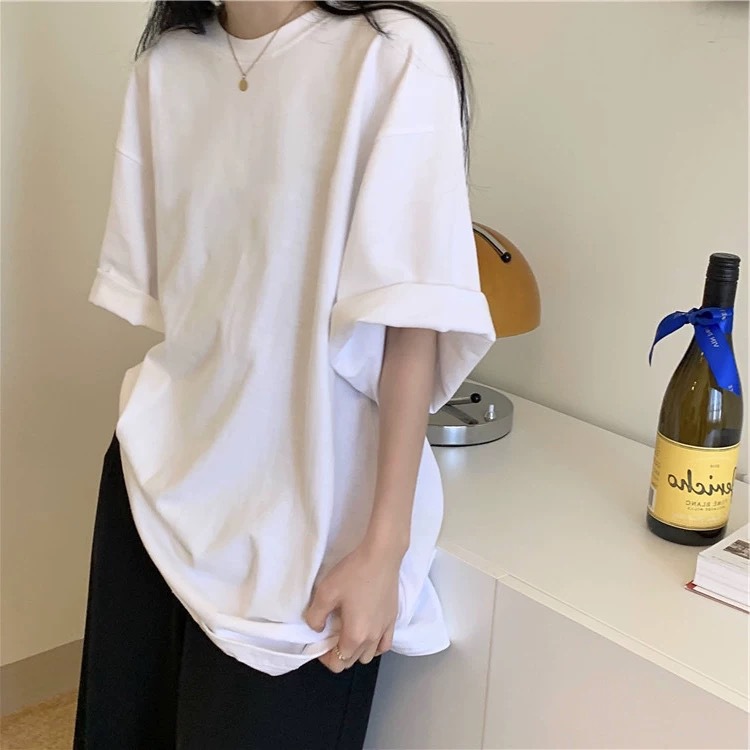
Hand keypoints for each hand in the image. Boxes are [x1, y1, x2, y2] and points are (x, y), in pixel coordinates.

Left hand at [305, 537, 401, 672]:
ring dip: (356, 651)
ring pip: (369, 656)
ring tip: (348, 633)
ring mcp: (385, 630)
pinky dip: (374, 646)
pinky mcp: (393, 619)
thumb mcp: (325, 592)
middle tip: (330, 635)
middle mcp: (372, 639)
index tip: (319, 641)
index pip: (338, 663)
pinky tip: (367, 633)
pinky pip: (384, 645)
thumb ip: (315, 616)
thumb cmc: (353, 573)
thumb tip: (317, 629)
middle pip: (352, 661)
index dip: (324, 657)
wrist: (381, 556)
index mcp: (355, 635)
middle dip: (338, 654)